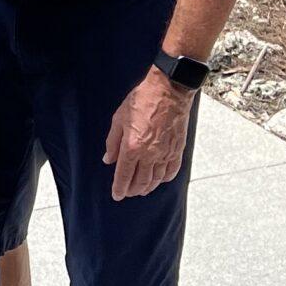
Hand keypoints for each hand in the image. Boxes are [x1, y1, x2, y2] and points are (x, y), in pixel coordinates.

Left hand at [102, 69, 193, 200]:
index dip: (119, 188)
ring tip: (141, 190)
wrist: (169, 90)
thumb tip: (108, 159)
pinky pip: (172, 170)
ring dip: (148, 187)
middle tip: (127, 193)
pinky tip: (160, 179)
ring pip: (156, 179)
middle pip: (140, 181)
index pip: (124, 175)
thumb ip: (112, 142)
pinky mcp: (177, 149)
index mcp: (132, 147)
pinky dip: (165, 178)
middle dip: (132, 190)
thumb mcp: (119, 118)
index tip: (117, 195)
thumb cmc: (143, 100)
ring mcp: (165, 153)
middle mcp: (150, 154)